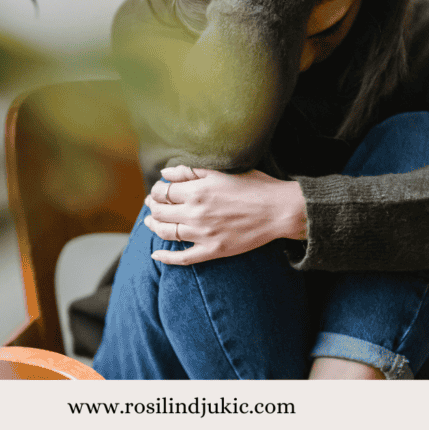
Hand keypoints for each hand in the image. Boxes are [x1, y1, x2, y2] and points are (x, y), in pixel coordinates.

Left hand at [144, 165, 306, 264]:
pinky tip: (156, 255)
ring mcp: (203, 234)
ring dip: (154, 227)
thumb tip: (165, 173)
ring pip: (167, 233)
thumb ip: (191, 171)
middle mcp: (196, 213)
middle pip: (161, 212)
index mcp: (197, 190)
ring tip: (150, 222)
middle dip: (152, 206)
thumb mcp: (221, 171)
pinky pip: (183, 258)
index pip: (163, 191)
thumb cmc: (253, 186)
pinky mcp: (213, 251)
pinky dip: (166, 258)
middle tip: (151, 204)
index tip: (158, 190)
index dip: (156, 190)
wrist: (278, 211)